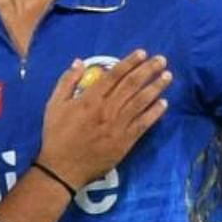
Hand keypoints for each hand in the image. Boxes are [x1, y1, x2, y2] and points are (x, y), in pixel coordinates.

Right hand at [38, 50, 169, 188]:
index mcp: (90, 99)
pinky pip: (143, 124)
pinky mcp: (125, 141)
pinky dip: (155, 113)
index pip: (114, 75)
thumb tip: (79, 62)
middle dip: (148, 70)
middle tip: (161, 60)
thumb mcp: (54, 105)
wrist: (63, 168)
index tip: (142, 53)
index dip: (129, 62)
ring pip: (141, 102)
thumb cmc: (56, 135)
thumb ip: (66, 82)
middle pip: (132, 85)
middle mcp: (107, 109)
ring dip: (156, 87)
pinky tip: (164, 103)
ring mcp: (118, 126)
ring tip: (167, 76)